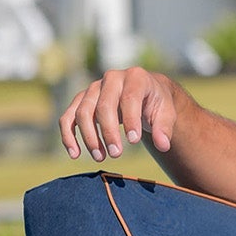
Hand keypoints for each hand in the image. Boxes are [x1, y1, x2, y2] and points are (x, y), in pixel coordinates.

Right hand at [60, 68, 179, 162]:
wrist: (145, 92)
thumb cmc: (156, 103)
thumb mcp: (166, 113)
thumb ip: (164, 128)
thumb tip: (163, 146)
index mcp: (136, 77)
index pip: (129, 98)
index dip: (130, 120)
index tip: (133, 141)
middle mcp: (111, 79)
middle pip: (103, 106)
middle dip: (108, 132)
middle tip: (116, 154)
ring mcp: (93, 88)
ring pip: (82, 112)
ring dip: (89, 137)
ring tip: (100, 158)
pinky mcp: (81, 100)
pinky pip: (68, 118)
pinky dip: (68, 136)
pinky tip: (75, 154)